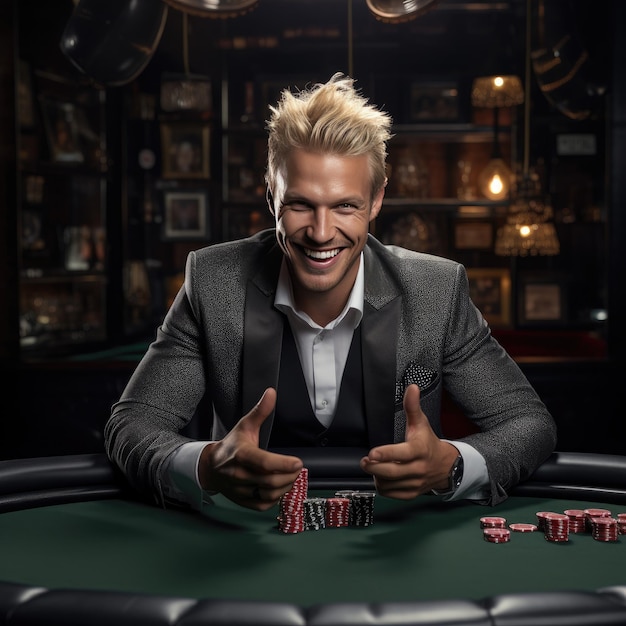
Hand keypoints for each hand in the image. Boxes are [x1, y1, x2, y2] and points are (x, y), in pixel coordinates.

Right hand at [198, 388, 302, 510]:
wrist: (211, 467)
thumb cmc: (231, 446)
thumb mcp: (245, 425)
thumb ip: (260, 411)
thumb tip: (271, 393)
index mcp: (241, 455)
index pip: (263, 463)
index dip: (283, 464)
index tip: (298, 462)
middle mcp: (239, 474)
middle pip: (270, 481)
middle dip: (289, 475)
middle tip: (297, 468)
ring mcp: (240, 490)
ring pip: (269, 494)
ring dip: (285, 486)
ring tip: (290, 476)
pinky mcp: (243, 501)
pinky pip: (264, 504)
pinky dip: (276, 497)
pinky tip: (280, 486)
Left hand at [359, 384, 458, 498]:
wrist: (445, 465)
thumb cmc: (428, 442)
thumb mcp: (421, 423)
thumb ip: (412, 406)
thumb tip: (412, 387)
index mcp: (420, 449)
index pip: (402, 454)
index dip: (386, 454)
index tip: (371, 453)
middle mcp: (418, 468)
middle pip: (392, 473)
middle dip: (374, 468)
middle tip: (364, 461)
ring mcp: (416, 483)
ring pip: (389, 485)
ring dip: (377, 477)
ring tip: (374, 467)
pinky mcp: (412, 493)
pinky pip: (392, 494)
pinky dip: (383, 487)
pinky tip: (381, 477)